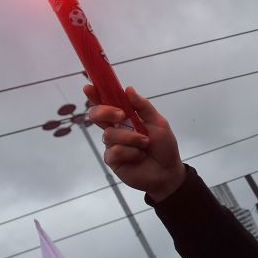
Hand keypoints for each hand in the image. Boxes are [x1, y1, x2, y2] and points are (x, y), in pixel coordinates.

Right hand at [84, 85, 185, 201]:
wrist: (168, 171)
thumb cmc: (164, 146)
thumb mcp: (158, 122)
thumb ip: (143, 106)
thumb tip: (128, 89)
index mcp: (125, 119)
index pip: (106, 104)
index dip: (95, 95)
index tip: (89, 87)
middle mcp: (115, 130)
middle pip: (97, 115)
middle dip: (106, 112)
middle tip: (122, 116)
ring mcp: (112, 145)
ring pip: (109, 134)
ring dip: (131, 138)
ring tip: (145, 144)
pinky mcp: (112, 160)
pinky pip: (114, 151)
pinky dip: (130, 152)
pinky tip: (139, 157)